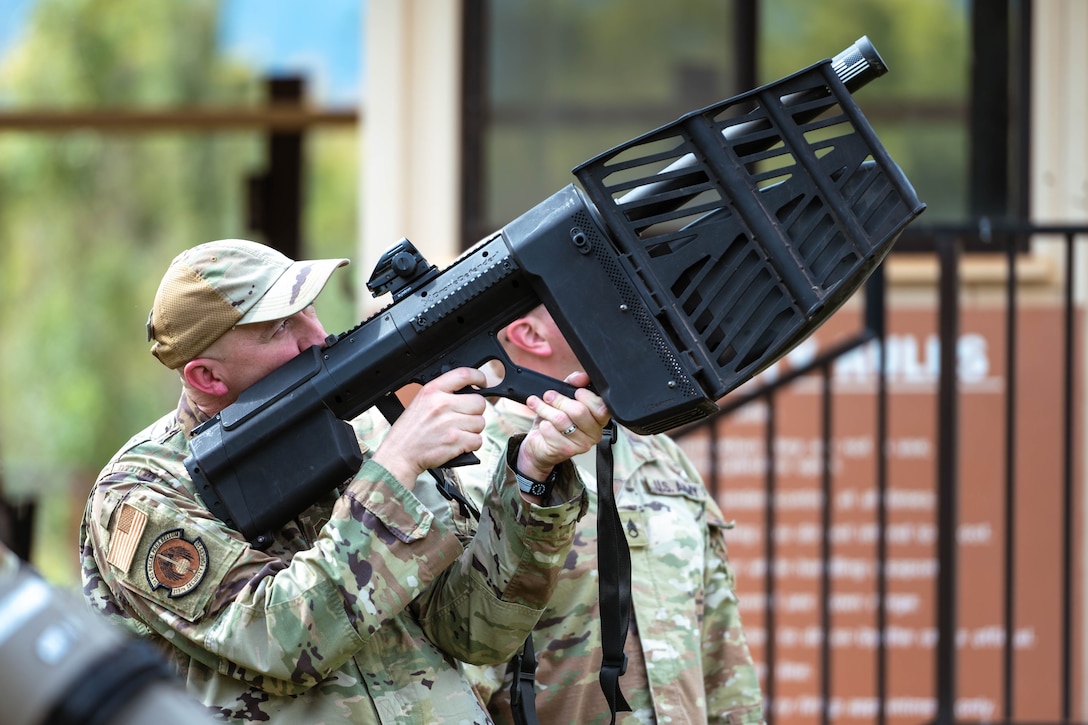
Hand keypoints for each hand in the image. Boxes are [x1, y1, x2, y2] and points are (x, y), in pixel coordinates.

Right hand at [371, 367, 487, 487]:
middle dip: (475, 412)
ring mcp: (449, 423)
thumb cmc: (409, 431)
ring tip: (457, 432)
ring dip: (472, 430)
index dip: (479, 377)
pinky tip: (458, 443)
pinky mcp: (455, 441)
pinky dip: (471, 444)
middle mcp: (442, 404)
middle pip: (479, 402)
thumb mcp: (420, 402)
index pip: (464, 375)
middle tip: (463, 418)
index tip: (482, 382)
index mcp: (433, 391)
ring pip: (480, 422)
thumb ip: (443, 394)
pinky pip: (478, 440)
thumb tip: (468, 392)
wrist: (399, 455)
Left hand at [515, 371, 610, 481]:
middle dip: (560, 400)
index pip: (601, 407)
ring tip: (537, 404)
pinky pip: (550, 431)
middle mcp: (594, 433)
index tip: (576, 392)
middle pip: (579, 411)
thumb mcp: (565, 397)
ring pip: (561, 420)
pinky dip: (542, 424)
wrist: (541, 444)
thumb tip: (582, 377)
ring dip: (545, 409)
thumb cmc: (556, 420)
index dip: (587, 396)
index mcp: (599, 419)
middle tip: (549, 396)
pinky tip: (542, 424)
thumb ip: (574, 383)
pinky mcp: (565, 451)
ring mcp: (581, 445)